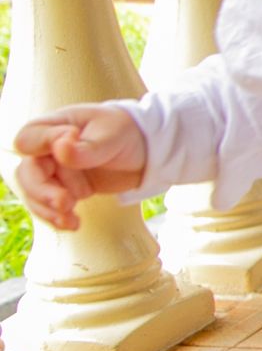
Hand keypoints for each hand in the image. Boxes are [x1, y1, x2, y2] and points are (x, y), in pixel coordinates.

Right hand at [11, 105, 148, 229]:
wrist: (145, 151)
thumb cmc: (126, 132)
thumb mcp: (112, 136)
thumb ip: (87, 148)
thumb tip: (60, 150)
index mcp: (55, 126)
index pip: (29, 139)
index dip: (44, 145)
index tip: (73, 140)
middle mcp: (48, 150)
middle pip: (27, 172)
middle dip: (43, 191)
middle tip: (66, 202)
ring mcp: (54, 172)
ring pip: (35, 193)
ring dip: (49, 209)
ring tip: (71, 219)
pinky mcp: (64, 189)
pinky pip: (49, 207)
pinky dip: (58, 217)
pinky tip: (73, 224)